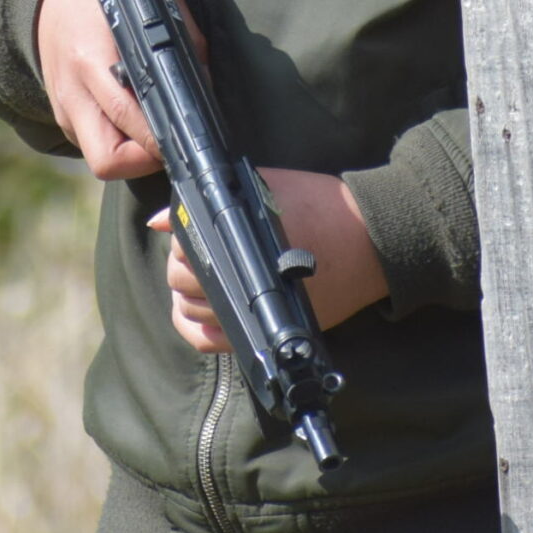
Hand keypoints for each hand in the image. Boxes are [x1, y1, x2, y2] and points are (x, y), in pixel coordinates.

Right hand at [35, 0, 204, 180]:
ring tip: (154, 132)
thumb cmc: (104, 0)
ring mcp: (64, 111)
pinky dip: (119, 143)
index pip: (125, 114)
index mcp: (90, 60)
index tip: (183, 138)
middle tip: (168, 143)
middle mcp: (73, 93)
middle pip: (106, 160)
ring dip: (132, 157)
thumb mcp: (147, 7)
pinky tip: (134, 123)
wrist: (50, 0)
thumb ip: (181, 42)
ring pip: (100, 160)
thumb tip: (207, 83)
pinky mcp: (63, 119)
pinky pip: (94, 147)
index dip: (157, 138)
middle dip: (143, 162)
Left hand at [148, 169, 389, 353]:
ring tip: (202, 276)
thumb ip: (212, 200)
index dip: (180, 239)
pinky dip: (197, 329)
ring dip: (187, 293)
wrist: (370, 242)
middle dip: (182, 263)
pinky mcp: (266, 336)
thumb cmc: (321, 206)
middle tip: (196, 250)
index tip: (186, 230)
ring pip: (193, 312)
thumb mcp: (266, 188)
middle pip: (184, 280)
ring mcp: (255, 316)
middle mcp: (246, 286)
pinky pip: (213, 344)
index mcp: (243, 245)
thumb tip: (162, 218)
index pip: (186, 250)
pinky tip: (199, 311)